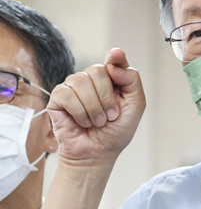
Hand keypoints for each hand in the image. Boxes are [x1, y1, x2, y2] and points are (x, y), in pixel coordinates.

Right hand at [48, 48, 145, 163]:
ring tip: (97, 122)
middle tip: (110, 116)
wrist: (97, 154)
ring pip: (81, 80)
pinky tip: (82, 122)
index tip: (117, 55)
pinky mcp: (58, 98)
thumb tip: (114, 64)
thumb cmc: (116, 131)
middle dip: (106, 97)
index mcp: (112, 80)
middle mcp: (92, 80)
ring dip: (93, 107)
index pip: (114, 60)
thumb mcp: (134, 107)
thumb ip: (132, 82)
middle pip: (98, 70)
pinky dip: (79, 112)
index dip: (115, 56)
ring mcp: (73, 87)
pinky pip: (67, 94)